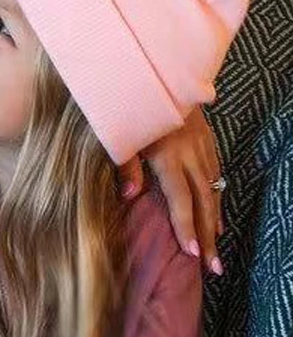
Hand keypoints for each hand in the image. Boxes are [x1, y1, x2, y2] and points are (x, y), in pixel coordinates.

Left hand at [118, 107, 223, 275]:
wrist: (156, 70)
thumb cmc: (129, 102)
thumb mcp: (120, 132)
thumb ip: (125, 164)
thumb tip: (128, 196)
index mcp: (168, 154)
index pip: (180, 199)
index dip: (186, 227)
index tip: (193, 254)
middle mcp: (190, 151)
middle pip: (203, 199)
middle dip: (208, 234)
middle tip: (213, 266)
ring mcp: (200, 142)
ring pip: (212, 185)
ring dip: (214, 215)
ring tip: (215, 243)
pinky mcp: (204, 134)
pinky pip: (214, 168)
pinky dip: (215, 190)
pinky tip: (214, 203)